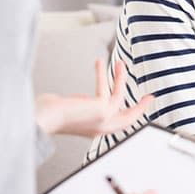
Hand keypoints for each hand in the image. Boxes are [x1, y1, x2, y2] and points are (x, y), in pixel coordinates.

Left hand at [35, 59, 152, 137]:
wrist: (44, 117)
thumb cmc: (50, 114)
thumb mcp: (72, 111)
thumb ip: (82, 106)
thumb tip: (83, 98)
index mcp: (95, 130)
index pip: (118, 125)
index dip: (130, 115)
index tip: (137, 107)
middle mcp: (102, 127)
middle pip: (130, 119)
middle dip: (141, 108)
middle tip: (150, 98)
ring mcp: (103, 120)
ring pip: (120, 98)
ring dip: (121, 78)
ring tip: (120, 63)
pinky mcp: (103, 109)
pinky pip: (109, 88)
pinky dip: (105, 73)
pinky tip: (100, 62)